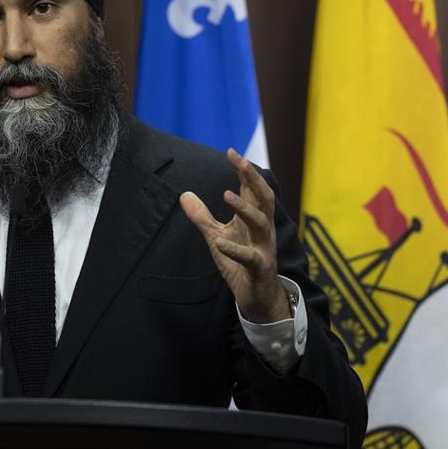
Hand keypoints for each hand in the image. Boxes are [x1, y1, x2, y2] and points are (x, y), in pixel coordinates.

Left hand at [179, 148, 289, 322]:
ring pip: (262, 223)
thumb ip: (202, 216)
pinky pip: (250, 258)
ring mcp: (263, 248)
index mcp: (254, 219)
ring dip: (245, 208)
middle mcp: (263, 230)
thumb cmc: (240, 263)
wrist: (258, 297)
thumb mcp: (217, 236)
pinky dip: (234, 249)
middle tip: (239, 161)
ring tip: (226, 195)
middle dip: (253, 178)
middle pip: (264, 198)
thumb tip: (183, 194)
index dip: (244, 170)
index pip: (252, 189)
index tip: (231, 151)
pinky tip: (219, 242)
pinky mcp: (259, 269)